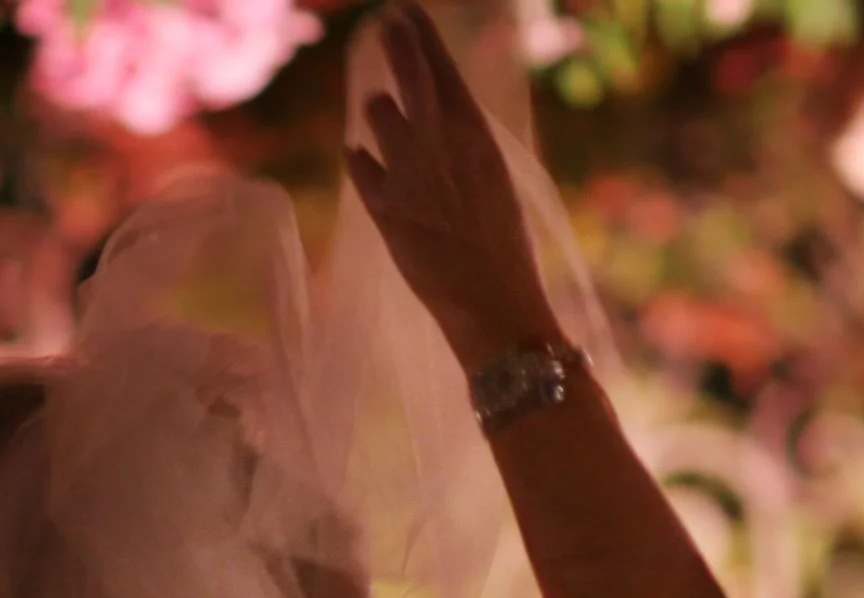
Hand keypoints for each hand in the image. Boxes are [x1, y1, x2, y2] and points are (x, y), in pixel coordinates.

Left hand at [346, 4, 563, 367]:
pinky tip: (363, 160)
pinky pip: (358, 163)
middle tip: (385, 21)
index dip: (422, 35)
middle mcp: (438, 143)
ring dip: (381, 116)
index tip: (405, 9)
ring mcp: (407, 171)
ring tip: (389, 124)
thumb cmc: (504, 247)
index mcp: (475, 136)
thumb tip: (437, 116)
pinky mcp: (382, 206)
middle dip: (396, 42)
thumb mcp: (495, 181)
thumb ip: (464, 145)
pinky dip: (362, 160)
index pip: (443, 69)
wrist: (492, 301)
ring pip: (377, 114)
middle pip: (408, 74)